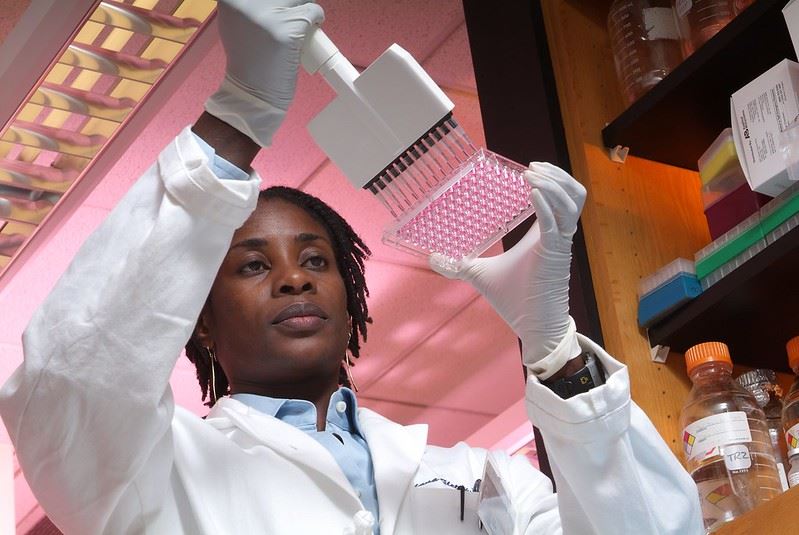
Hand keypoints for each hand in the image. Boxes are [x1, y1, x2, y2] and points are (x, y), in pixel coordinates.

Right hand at [205, 0, 323, 146]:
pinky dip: (317, 19)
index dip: (278, 1)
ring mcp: (268, 16)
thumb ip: (250, 6)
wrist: (252, 94)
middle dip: (291, 4)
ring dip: (303, 10)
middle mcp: (247, 3)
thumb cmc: (248, 61)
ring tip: (298, 27)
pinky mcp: (287, 30)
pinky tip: (309, 32)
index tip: (280, 9)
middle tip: (291, 18)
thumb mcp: (237, 23)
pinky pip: (313, 12)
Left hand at [430, 162, 585, 378]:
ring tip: (532, 175)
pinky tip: (532, 194)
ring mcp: (560, 243)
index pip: (560, 197)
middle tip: (533, 167)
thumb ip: (460, 264)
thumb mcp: (481, 275)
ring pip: (572, 202)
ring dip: (554, 184)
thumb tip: (434, 257)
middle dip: (556, 175)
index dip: (551, 179)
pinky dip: (547, 205)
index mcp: (546, 234)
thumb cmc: (516, 301)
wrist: (535, 328)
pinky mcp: (556, 254)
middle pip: (574, 193)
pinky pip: (557, 223)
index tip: (528, 169)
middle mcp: (558, 234)